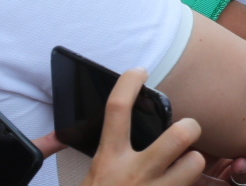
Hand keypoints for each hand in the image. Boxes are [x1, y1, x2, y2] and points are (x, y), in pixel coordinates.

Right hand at [55, 68, 205, 185]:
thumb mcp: (90, 180)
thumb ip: (93, 157)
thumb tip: (48, 138)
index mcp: (109, 162)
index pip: (117, 111)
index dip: (128, 84)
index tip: (139, 70)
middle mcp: (134, 175)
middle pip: (180, 133)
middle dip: (189, 128)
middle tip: (185, 135)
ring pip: (196, 162)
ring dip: (194, 165)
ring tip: (183, 171)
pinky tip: (189, 185)